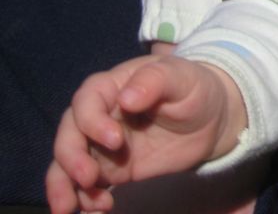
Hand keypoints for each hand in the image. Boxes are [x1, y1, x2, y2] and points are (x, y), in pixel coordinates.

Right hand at [46, 54, 247, 213]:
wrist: (213, 120)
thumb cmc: (195, 89)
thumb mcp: (182, 76)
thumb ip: (155, 80)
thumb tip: (126, 98)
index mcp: (112, 86)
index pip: (86, 101)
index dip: (92, 122)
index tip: (115, 141)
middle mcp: (99, 115)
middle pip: (69, 134)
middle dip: (70, 158)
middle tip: (87, 180)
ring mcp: (102, 145)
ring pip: (69, 164)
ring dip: (65, 186)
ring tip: (75, 208)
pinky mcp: (112, 170)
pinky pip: (88, 187)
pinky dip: (84, 200)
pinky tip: (98, 211)